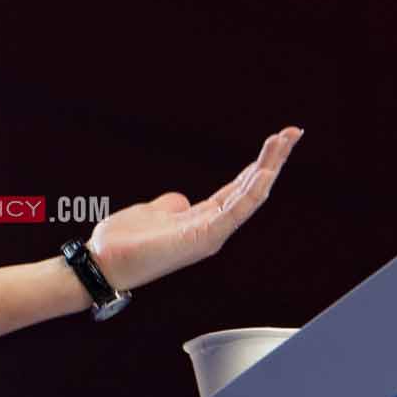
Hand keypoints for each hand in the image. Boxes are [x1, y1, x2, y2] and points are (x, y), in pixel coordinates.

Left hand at [84, 128, 302, 293]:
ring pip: (249, 196)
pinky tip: (264, 174)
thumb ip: (172, 206)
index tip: (275, 142)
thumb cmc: (124, 244)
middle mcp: (212, 227)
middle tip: (292, 133)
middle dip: (272, 160)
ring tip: (285, 141)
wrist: (104, 263)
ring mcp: (210, 234)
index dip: (258, 166)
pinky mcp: (202, 239)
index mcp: (202, 219)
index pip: (239, 188)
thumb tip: (183, 199)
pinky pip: (233, 213)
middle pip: (250, 188)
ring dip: (268, 167)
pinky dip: (250, 194)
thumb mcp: (153, 214)